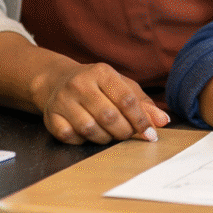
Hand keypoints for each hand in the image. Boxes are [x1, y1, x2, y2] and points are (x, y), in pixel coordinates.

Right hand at [35, 61, 169, 144]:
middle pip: (108, 116)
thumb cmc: (98, 86)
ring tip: (110, 134)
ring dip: (105, 138)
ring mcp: (62, 100)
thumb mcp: (122, 86)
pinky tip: (89, 134)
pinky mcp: (50, 116)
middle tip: (128, 134)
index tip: (150, 134)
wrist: (58, 80)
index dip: (141, 120)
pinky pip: (70, 136)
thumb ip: (143, 104)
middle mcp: (80, 84)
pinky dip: (83, 140)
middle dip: (124, 131)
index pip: (126, 99)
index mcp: (102, 72)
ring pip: (89, 128)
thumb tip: (163, 121)